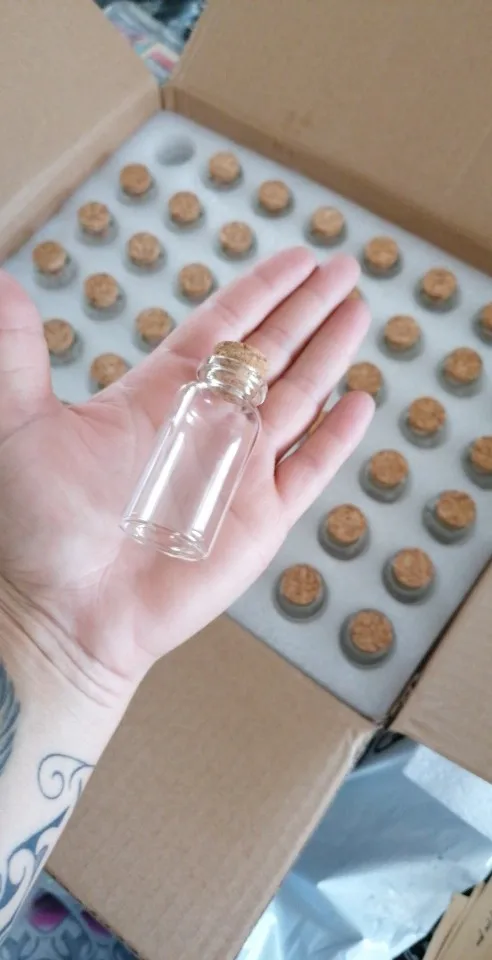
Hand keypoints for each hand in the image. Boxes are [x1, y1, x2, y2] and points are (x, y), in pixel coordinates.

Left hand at [0, 248, 371, 699]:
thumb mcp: (18, 425)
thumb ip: (16, 351)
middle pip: (272, 351)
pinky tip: (360, 400)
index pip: (224, 325)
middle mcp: (207, 424)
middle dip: (309, 308)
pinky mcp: (261, 519)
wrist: (68, 614)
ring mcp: (239, 470)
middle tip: (344, 268)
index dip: (263, 290)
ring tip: (358, 312)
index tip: (297, 259)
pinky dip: (337, 437)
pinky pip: (310, 469)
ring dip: (330, 354)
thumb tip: (1, 279)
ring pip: (300, 398)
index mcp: (160, 393)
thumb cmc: (37, 525)